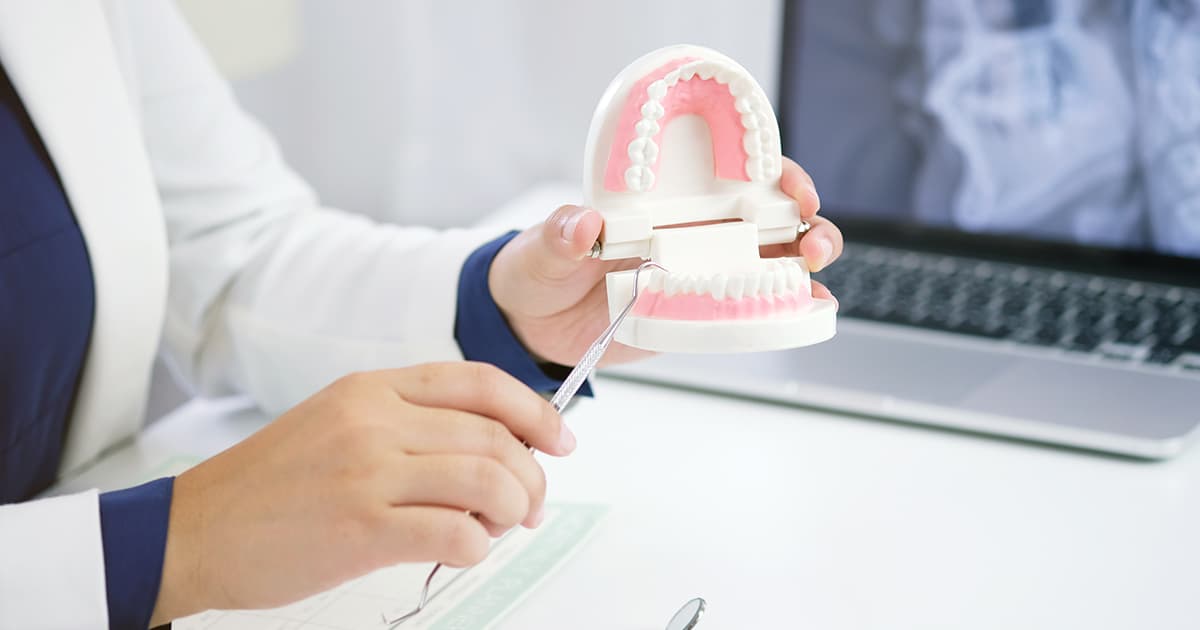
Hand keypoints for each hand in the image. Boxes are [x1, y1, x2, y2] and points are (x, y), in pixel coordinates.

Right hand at [149, 363, 572, 624]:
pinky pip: (456, 533)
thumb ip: (409, 424)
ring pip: (487, 480)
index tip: (561, 440)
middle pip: (494, 437)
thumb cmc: (272, 485)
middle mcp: (375, 420)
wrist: (196, 529)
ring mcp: (368, 472)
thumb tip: (493, 448)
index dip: (535, 411)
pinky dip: (478, 546)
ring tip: (500, 528)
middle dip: (531, 476)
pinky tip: (463, 550)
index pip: (481, 383)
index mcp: (373, 388)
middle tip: (530, 506)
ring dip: (513, 510)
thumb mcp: (338, 423)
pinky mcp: (361, 527)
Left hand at [488, 157, 842, 365]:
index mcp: (665, 200)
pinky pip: (753, 311)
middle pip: (771, 218)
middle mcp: (695, 232)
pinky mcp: (701, 315)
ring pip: (773, 264)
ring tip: (814, 281)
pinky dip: (788, 311)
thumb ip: (561, 233)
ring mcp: (704, 274)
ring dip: (805, 267)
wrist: (532, 326)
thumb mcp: (543, 247)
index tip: (787, 185)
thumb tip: (584, 223)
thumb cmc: (540, 269)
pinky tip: (807, 315)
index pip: (730, 172)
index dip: (771, 171)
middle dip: (808, 223)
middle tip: (812, 241)